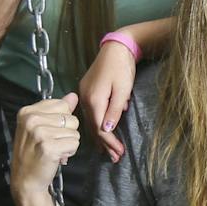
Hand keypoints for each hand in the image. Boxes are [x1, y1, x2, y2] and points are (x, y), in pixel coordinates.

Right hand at [11, 93, 80, 191]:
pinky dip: (70, 151)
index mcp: (27, 111)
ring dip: (69, 143)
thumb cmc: (33, 153)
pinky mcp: (48, 147)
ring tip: (55, 150)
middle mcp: (31, 120)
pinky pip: (74, 143)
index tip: (50, 131)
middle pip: (71, 118)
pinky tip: (58, 156)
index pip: (62, 105)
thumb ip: (58, 110)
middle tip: (52, 143)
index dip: (62, 120)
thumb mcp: (40, 127)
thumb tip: (73, 96)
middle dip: (67, 132)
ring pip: (74, 131)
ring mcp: (39, 133)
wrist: (25, 180)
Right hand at [79, 43, 136, 162]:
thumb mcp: (123, 90)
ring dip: (100, 136)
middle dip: (104, 144)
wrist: (116, 48)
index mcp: (94, 100)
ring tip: (108, 151)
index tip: (120, 153)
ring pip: (90, 122)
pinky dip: (96, 125)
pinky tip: (101, 132)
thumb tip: (107, 130)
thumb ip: (115, 110)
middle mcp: (85, 99)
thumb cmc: (122, 68)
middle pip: (93, 127)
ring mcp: (83, 95)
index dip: (110, 142)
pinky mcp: (86, 91)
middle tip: (115, 157)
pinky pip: (90, 114)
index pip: (100, 128)